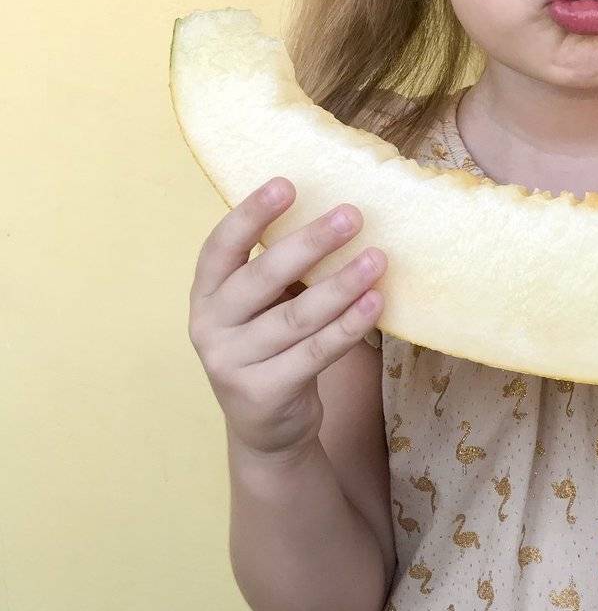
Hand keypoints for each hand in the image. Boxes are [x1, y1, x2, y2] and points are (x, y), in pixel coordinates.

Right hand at [188, 178, 387, 460]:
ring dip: (340, 285)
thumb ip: (279, 269)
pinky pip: (314, 354)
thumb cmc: (271, 344)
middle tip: (352, 215)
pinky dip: (347, 327)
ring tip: (377, 258)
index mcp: (206, 293)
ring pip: (294, 318)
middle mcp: (209, 326)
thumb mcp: (261, 305)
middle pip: (262, 277)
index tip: (286, 184)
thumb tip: (335, 212)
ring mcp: (231, 364)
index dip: (250, 214)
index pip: (220, 246)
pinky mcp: (262, 394)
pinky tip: (375, 303)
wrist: (265, 426)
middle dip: (310, 243)